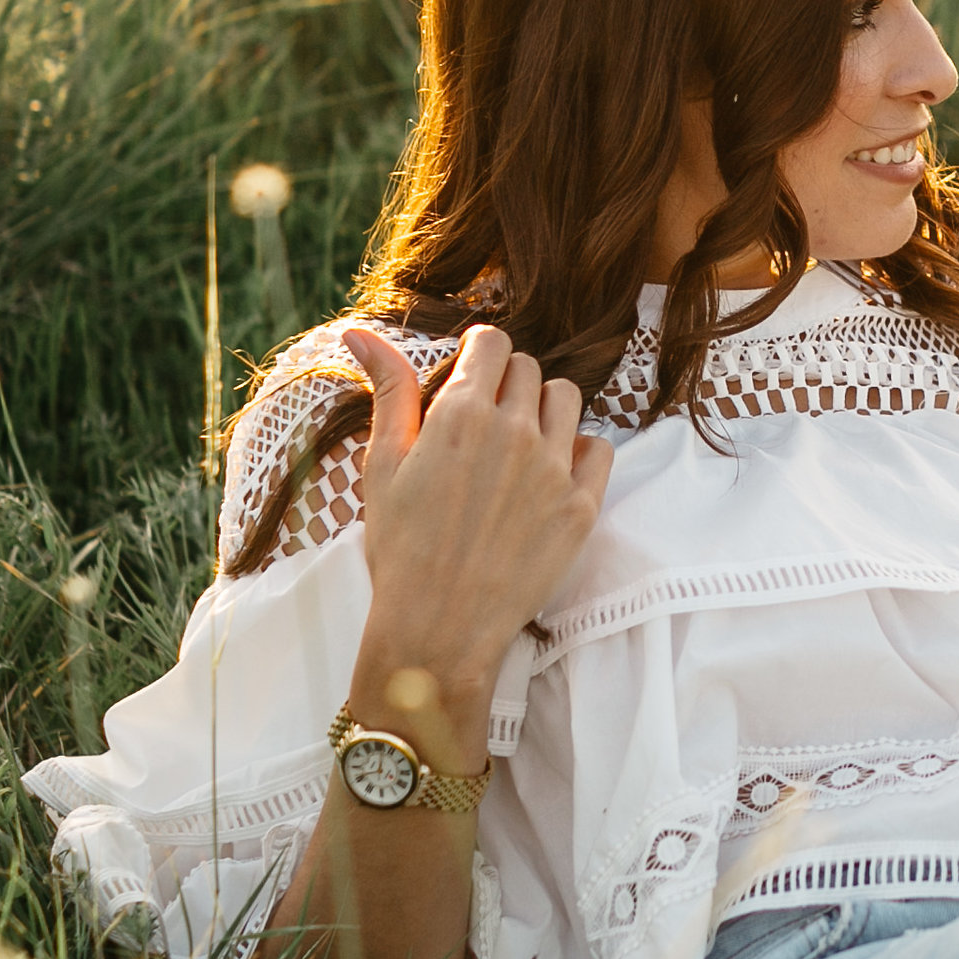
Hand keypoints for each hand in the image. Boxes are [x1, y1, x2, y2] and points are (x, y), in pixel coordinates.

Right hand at [342, 325, 613, 751]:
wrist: (437, 628)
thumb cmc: (400, 548)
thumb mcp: (382, 464)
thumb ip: (387, 390)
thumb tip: (360, 330)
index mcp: (462, 414)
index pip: (492, 342)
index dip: (478, 356)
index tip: (470, 379)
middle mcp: (515, 432)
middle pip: (528, 369)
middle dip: (505, 384)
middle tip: (483, 425)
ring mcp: (554, 469)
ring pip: (566, 399)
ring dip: (543, 409)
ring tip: (517, 446)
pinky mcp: (582, 506)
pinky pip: (598, 448)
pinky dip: (578, 451)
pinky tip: (549, 474)